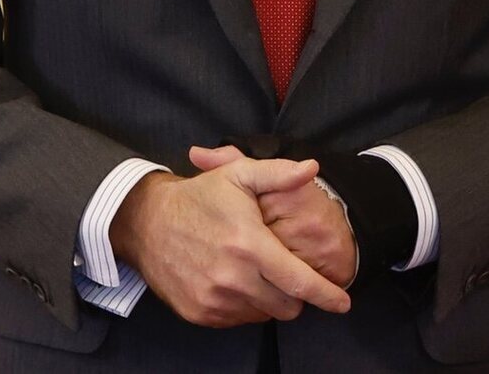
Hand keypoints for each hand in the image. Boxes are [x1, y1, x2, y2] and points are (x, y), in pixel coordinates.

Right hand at [110, 156, 349, 326]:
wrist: (146, 221)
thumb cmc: (198, 196)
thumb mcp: (238, 175)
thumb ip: (278, 174)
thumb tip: (312, 168)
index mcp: (250, 245)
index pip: (300, 281)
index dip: (326, 295)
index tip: (343, 303)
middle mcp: (233, 278)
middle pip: (286, 306)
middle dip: (295, 294)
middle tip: (285, 272)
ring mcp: (214, 299)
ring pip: (263, 315)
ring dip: (269, 299)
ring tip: (256, 272)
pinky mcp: (199, 313)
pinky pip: (237, 320)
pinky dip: (245, 306)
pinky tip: (235, 281)